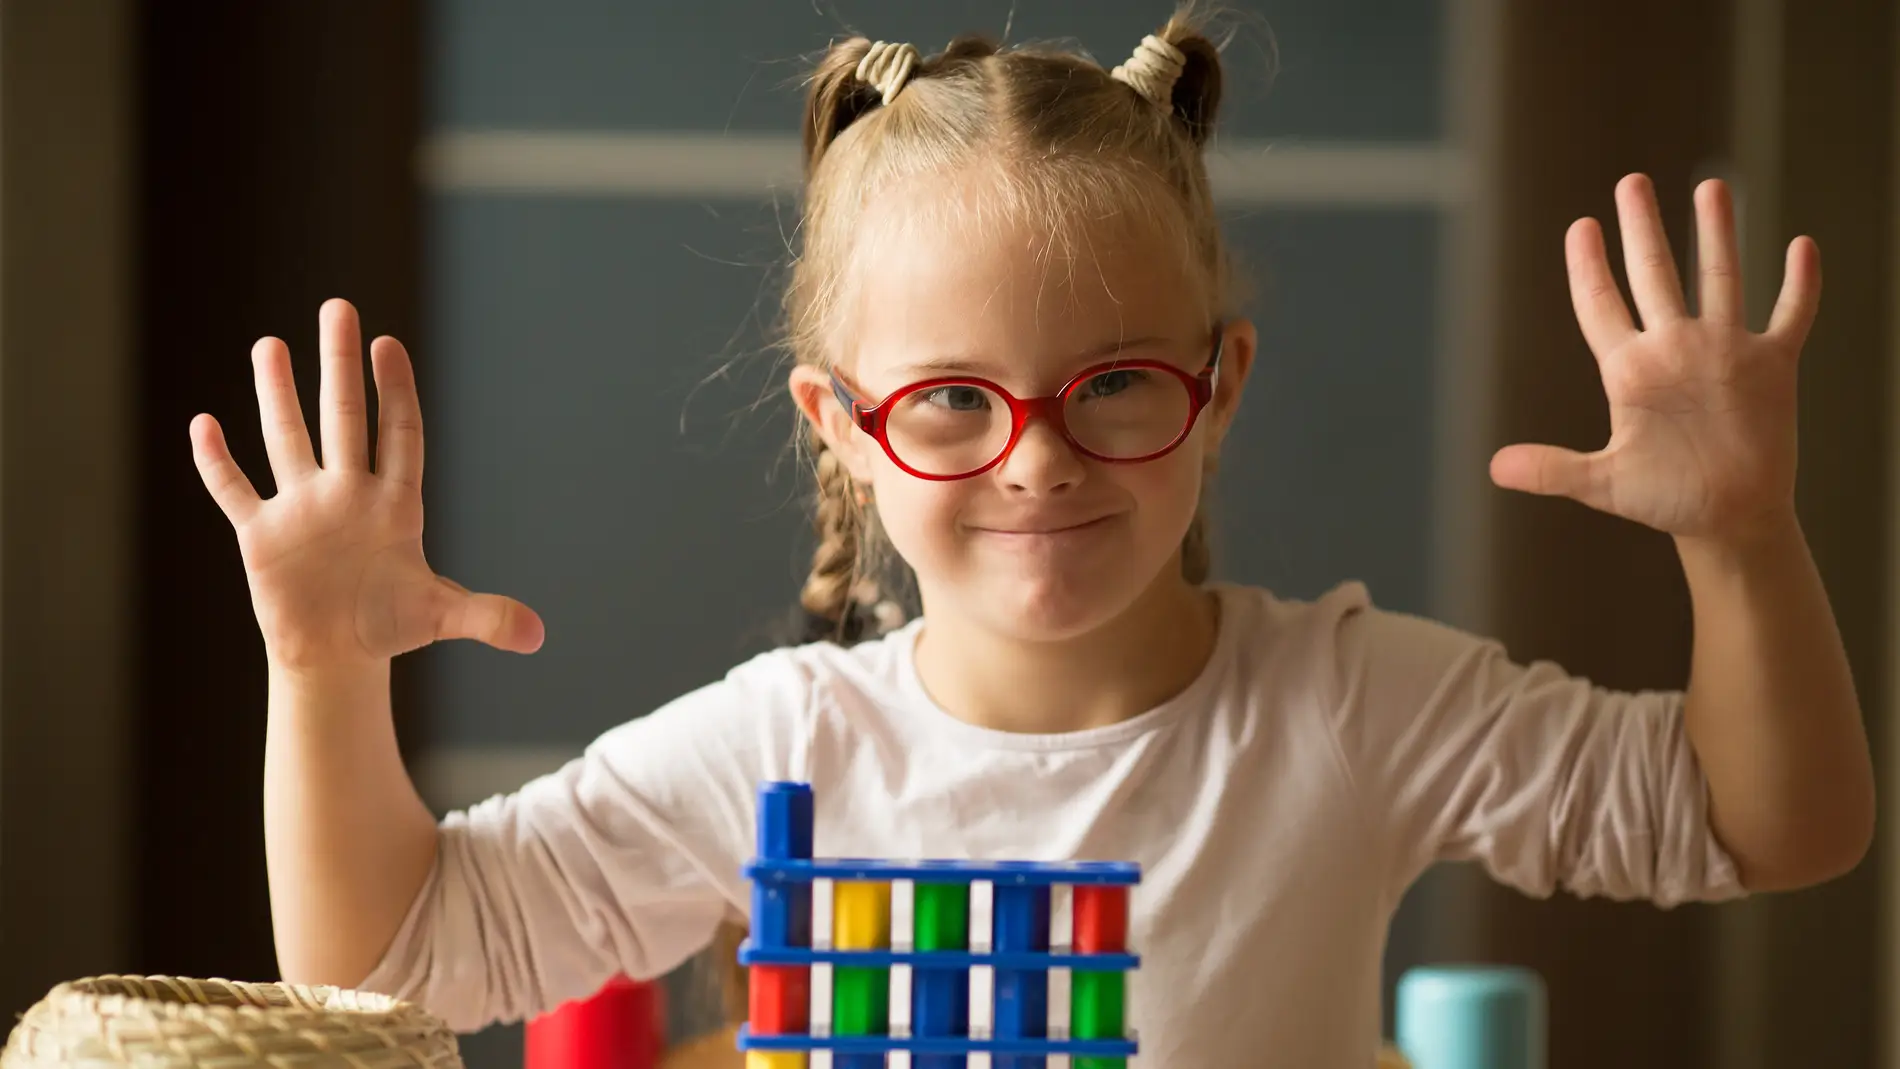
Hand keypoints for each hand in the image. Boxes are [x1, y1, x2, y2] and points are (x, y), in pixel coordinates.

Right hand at [192, 298, 543, 671]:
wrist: (336, 654)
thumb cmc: (391, 625)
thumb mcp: (441, 616)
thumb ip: (487, 616)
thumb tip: (538, 636)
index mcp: (393, 504)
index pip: (397, 433)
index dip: (396, 390)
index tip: (389, 345)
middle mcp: (346, 493)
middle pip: (344, 417)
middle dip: (339, 364)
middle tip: (338, 307)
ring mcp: (301, 509)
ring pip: (287, 438)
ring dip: (277, 394)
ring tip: (270, 344)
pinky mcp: (261, 535)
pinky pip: (234, 491)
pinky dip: (217, 463)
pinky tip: (204, 425)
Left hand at [1489, 174, 1819, 542]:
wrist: (1728, 518)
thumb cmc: (1664, 500)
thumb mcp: (1604, 484)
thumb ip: (1553, 469)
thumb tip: (1494, 468)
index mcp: (1629, 370)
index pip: (1601, 305)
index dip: (1588, 267)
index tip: (1580, 226)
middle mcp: (1674, 349)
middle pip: (1655, 275)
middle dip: (1643, 228)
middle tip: (1630, 181)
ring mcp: (1724, 352)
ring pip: (1721, 278)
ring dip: (1718, 234)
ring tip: (1711, 185)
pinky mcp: (1771, 366)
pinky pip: (1790, 315)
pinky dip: (1799, 284)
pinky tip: (1801, 246)